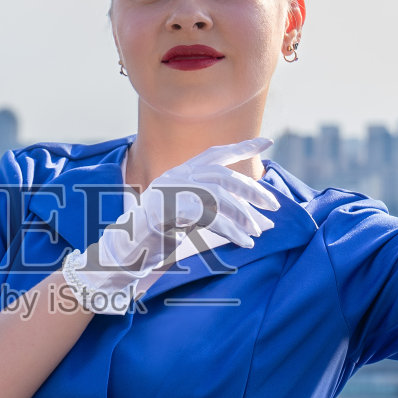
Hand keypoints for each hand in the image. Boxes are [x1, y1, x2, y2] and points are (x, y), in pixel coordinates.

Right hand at [60, 137, 277, 313]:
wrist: (123, 254)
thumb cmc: (157, 239)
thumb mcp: (188, 219)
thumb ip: (214, 210)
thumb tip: (258, 219)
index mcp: (179, 173)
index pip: (215, 154)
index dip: (242, 147)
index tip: (268, 142)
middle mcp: (174, 176)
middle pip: (222, 175)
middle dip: (251, 189)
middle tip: (274, 205)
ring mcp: (167, 192)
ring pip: (216, 195)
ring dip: (242, 215)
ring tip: (257, 233)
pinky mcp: (164, 211)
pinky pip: (206, 216)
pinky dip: (229, 229)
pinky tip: (243, 242)